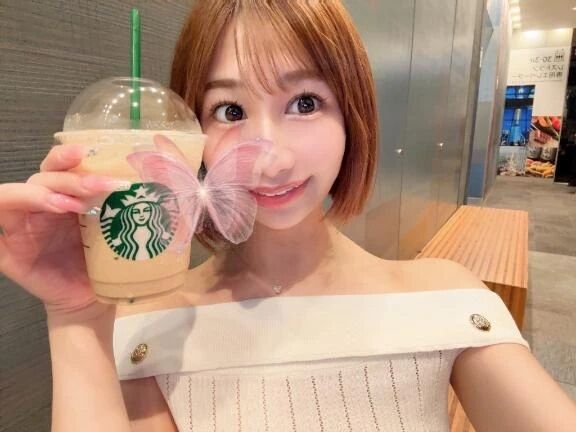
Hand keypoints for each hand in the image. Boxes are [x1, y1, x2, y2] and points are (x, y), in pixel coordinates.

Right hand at [0, 144, 129, 313]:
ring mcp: (22, 227)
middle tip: (99, 186)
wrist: (94, 300)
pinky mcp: (10, 252)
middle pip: (43, 177)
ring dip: (43, 195)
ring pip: (16, 195)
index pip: (59, 166)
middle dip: (70, 178)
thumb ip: (120, 205)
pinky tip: (34, 220)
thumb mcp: (115, 228)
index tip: (88, 152)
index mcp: (65, 196)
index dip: (68, 156)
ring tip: (72, 206)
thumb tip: (147, 180)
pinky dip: (8, 215)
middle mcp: (41, 206)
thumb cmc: (106, 262)